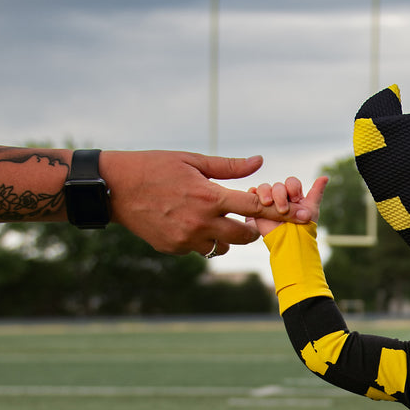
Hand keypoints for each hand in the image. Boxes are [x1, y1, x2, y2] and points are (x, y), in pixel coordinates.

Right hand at [102, 151, 300, 256]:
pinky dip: (201, 239)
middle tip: (246, 218)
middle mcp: (202, 222)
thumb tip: (259, 161)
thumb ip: (227, 167)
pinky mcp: (175, 249)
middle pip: (245, 236)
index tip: (296, 214)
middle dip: (251, 228)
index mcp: (209, 197)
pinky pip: (199, 249)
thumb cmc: (153, 167)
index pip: (254, 207)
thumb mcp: (191, 160)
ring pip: (223, 246)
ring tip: (213, 219)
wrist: (113, 188)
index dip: (277, 211)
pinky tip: (188, 223)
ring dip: (226, 236)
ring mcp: (188, 239)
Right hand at [247, 176, 328, 236]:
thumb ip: (317, 193)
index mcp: (294, 196)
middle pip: (278, 185)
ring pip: (265, 188)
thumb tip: (325, 177)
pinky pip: (252, 193)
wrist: (288, 242)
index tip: (295, 199)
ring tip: (268, 204)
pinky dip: (254, 193)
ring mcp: (269, 201)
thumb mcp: (312, 210)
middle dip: (281, 195)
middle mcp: (282, 197)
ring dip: (267, 194)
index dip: (293, 188)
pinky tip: (259, 200)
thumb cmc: (302, 228)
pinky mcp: (257, 207)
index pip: (292, 182)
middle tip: (283, 209)